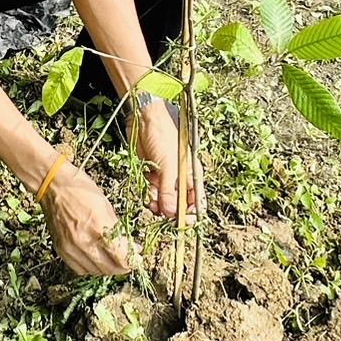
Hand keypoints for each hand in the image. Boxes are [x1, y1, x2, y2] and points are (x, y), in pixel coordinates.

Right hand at [40, 162, 130, 276]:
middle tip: (127, 261)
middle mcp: (84, 241)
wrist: (53, 185)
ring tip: (112, 260)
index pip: (121, 256)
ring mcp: (71, 248)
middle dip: (122, 267)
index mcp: (98, 226)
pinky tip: (95, 259)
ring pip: (95, 271)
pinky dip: (90, 268)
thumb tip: (130, 247)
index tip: (136, 257)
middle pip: (109, 268)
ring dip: (107, 269)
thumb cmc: (81, 189)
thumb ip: (117, 229)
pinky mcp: (61, 250)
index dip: (132, 260)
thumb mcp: (106, 205)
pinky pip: (79, 269)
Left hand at [132, 101, 203, 220]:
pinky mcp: (152, 172)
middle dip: (169, 211)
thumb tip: (171, 214)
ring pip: (163, 200)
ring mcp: (166, 175)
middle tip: (160, 211)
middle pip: (178, 204)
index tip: (180, 223)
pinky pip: (152, 191)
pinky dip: (149, 194)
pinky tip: (147, 190)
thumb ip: (170, 190)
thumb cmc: (163, 136)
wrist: (144, 117)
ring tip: (151, 199)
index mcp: (192, 174)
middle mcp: (180, 177)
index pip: (196, 201)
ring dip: (157, 203)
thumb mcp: (169, 165)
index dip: (190, 214)